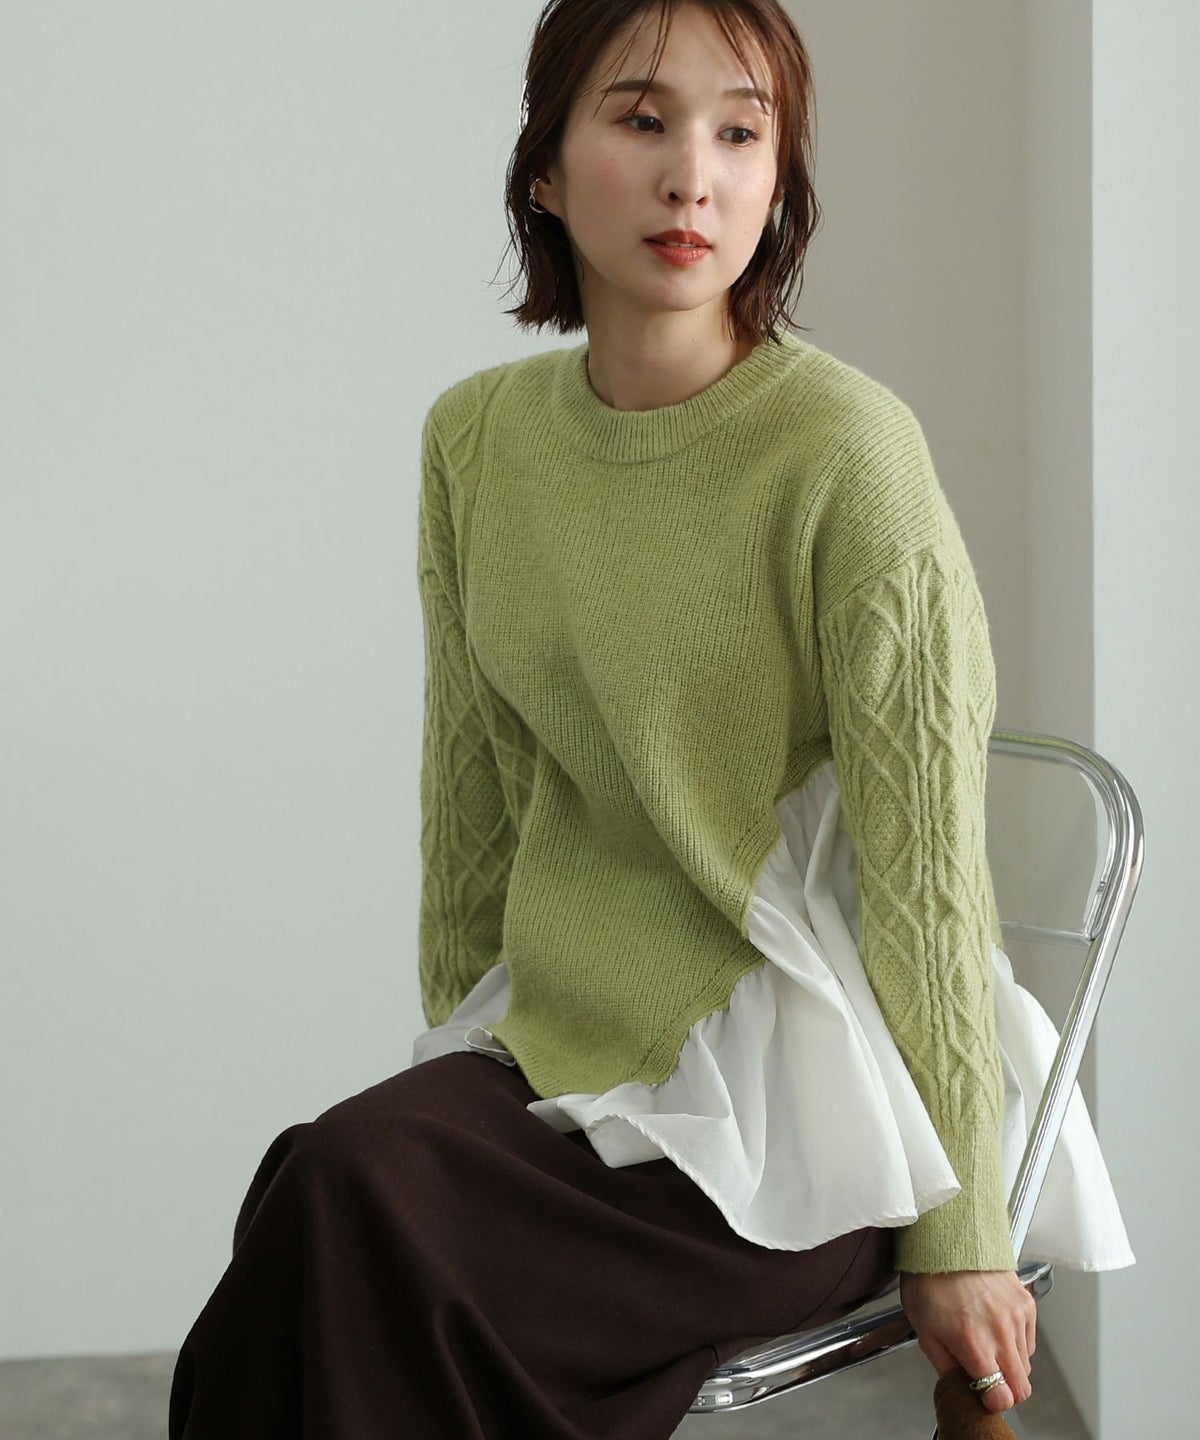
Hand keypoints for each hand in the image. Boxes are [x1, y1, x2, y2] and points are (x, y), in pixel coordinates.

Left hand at [899, 1269, 1036, 1412]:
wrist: (945, 1240)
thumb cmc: (929, 1279)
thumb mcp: (923, 1330)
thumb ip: (945, 1367)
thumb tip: (961, 1387)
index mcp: (973, 1343)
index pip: (1001, 1397)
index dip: (991, 1402)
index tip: (981, 1395)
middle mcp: (1000, 1332)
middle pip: (1021, 1388)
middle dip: (1004, 1389)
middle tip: (983, 1376)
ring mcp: (1017, 1317)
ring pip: (1026, 1365)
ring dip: (1009, 1365)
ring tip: (985, 1343)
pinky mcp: (1026, 1303)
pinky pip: (1029, 1341)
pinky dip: (1016, 1343)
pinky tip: (994, 1328)